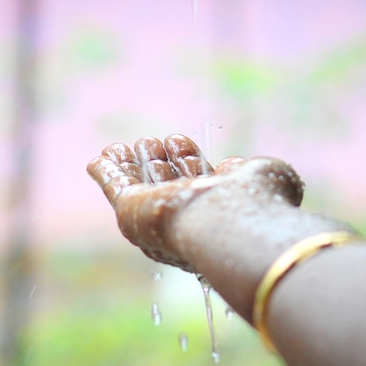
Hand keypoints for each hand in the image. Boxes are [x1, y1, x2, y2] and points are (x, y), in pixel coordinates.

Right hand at [87, 134, 304, 272]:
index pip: (197, 184)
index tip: (185, 143)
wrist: (233, 223)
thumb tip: (232, 169)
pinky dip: (106, 172)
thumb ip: (251, 174)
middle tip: (161, 142)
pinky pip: (114, 188)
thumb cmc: (258, 204)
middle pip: (168, 185)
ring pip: (142, 184)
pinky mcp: (130, 212)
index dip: (190, 163)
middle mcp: (184, 220)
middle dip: (164, 161)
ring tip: (142, 143)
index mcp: (215, 215)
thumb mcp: (266, 179)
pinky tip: (100, 159)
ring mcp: (156, 218)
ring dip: (140, 162)